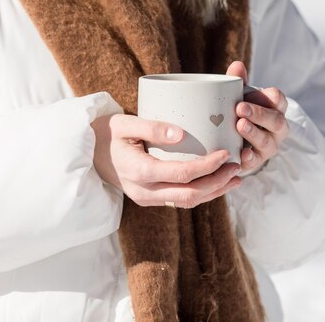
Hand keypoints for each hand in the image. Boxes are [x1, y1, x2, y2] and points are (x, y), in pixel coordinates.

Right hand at [91, 114, 241, 207]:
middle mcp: (144, 191)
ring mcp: (147, 199)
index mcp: (138, 171)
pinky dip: (204, 193)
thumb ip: (150, 126)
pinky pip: (182, 201)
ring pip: (188, 202)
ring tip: (236, 177)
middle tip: (238, 167)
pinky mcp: (152, 199)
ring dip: (215, 192)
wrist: (86, 154)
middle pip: (190, 194)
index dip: (208, 167)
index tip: (226, 154)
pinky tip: (219, 182)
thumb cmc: (106, 133)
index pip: (182, 174)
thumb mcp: (123, 123)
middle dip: (218, 183)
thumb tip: (181, 133)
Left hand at [226, 61, 289, 172]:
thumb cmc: (241, 114)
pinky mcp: (258, 161)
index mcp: (274, 108)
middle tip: (240, 108)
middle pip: (276, 121)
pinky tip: (241, 153)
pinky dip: (250, 157)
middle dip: (259, 114)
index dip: (268, 97)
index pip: (279, 100)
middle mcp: (277, 128)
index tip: (250, 94)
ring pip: (267, 141)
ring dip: (254, 133)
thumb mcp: (239, 97)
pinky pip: (256, 161)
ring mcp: (269, 146)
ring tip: (239, 125)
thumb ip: (238, 83)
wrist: (235, 142)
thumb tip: (237, 66)